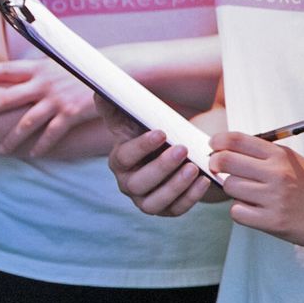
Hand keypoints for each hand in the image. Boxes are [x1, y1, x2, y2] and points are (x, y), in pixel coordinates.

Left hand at [0, 58, 98, 154]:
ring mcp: (56, 99)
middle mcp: (44, 83)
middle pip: (5, 98)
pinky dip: (42, 145)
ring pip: (26, 122)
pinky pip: (52, 133)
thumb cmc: (93, 67)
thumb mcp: (66, 61)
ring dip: (10, 138)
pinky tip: (33, 154)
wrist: (119, 71)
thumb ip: (47, 70)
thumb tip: (34, 75)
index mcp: (40, 68)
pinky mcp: (71, 113)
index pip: (5, 70)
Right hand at [104, 98, 221, 215]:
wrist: (173, 153)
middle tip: (183, 149)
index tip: (161, 132)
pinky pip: (176, 209)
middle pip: (138, 183)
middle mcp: (128, 184)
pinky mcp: (166, 209)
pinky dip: (190, 197)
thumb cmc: (152, 134)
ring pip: (155, 202)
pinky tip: (205, 181)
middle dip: (161, 167)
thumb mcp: (136, 120)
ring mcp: (146, 200)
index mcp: (119, 161)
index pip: (124, 156)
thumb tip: (98, 93)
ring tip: (195, 168)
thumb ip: (117, 108)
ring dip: (175, 186)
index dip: (141, 146)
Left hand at [208, 132, 303, 248]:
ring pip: (229, 187)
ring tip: (250, 195)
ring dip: (234, 192)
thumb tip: (230, 149)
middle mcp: (277, 173)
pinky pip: (237, 212)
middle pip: (225, 161)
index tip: (213, 147)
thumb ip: (266, 155)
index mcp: (281, 156)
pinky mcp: (273, 222)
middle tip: (218, 170)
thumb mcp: (295, 162)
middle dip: (216, 165)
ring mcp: (275, 198)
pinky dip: (241, 212)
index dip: (217, 142)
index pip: (237, 140)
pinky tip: (255, 212)